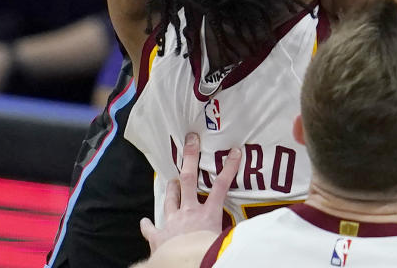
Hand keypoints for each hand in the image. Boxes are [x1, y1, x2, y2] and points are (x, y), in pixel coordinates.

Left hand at [139, 132, 240, 251]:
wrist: (186, 265)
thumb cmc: (209, 256)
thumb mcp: (225, 241)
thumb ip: (234, 230)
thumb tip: (252, 229)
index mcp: (208, 214)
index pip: (222, 185)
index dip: (229, 167)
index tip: (234, 152)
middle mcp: (189, 213)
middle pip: (189, 180)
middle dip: (190, 159)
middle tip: (190, 142)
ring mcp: (172, 223)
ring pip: (170, 200)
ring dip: (171, 189)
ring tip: (172, 181)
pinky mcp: (158, 237)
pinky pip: (151, 229)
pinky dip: (147, 225)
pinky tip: (144, 222)